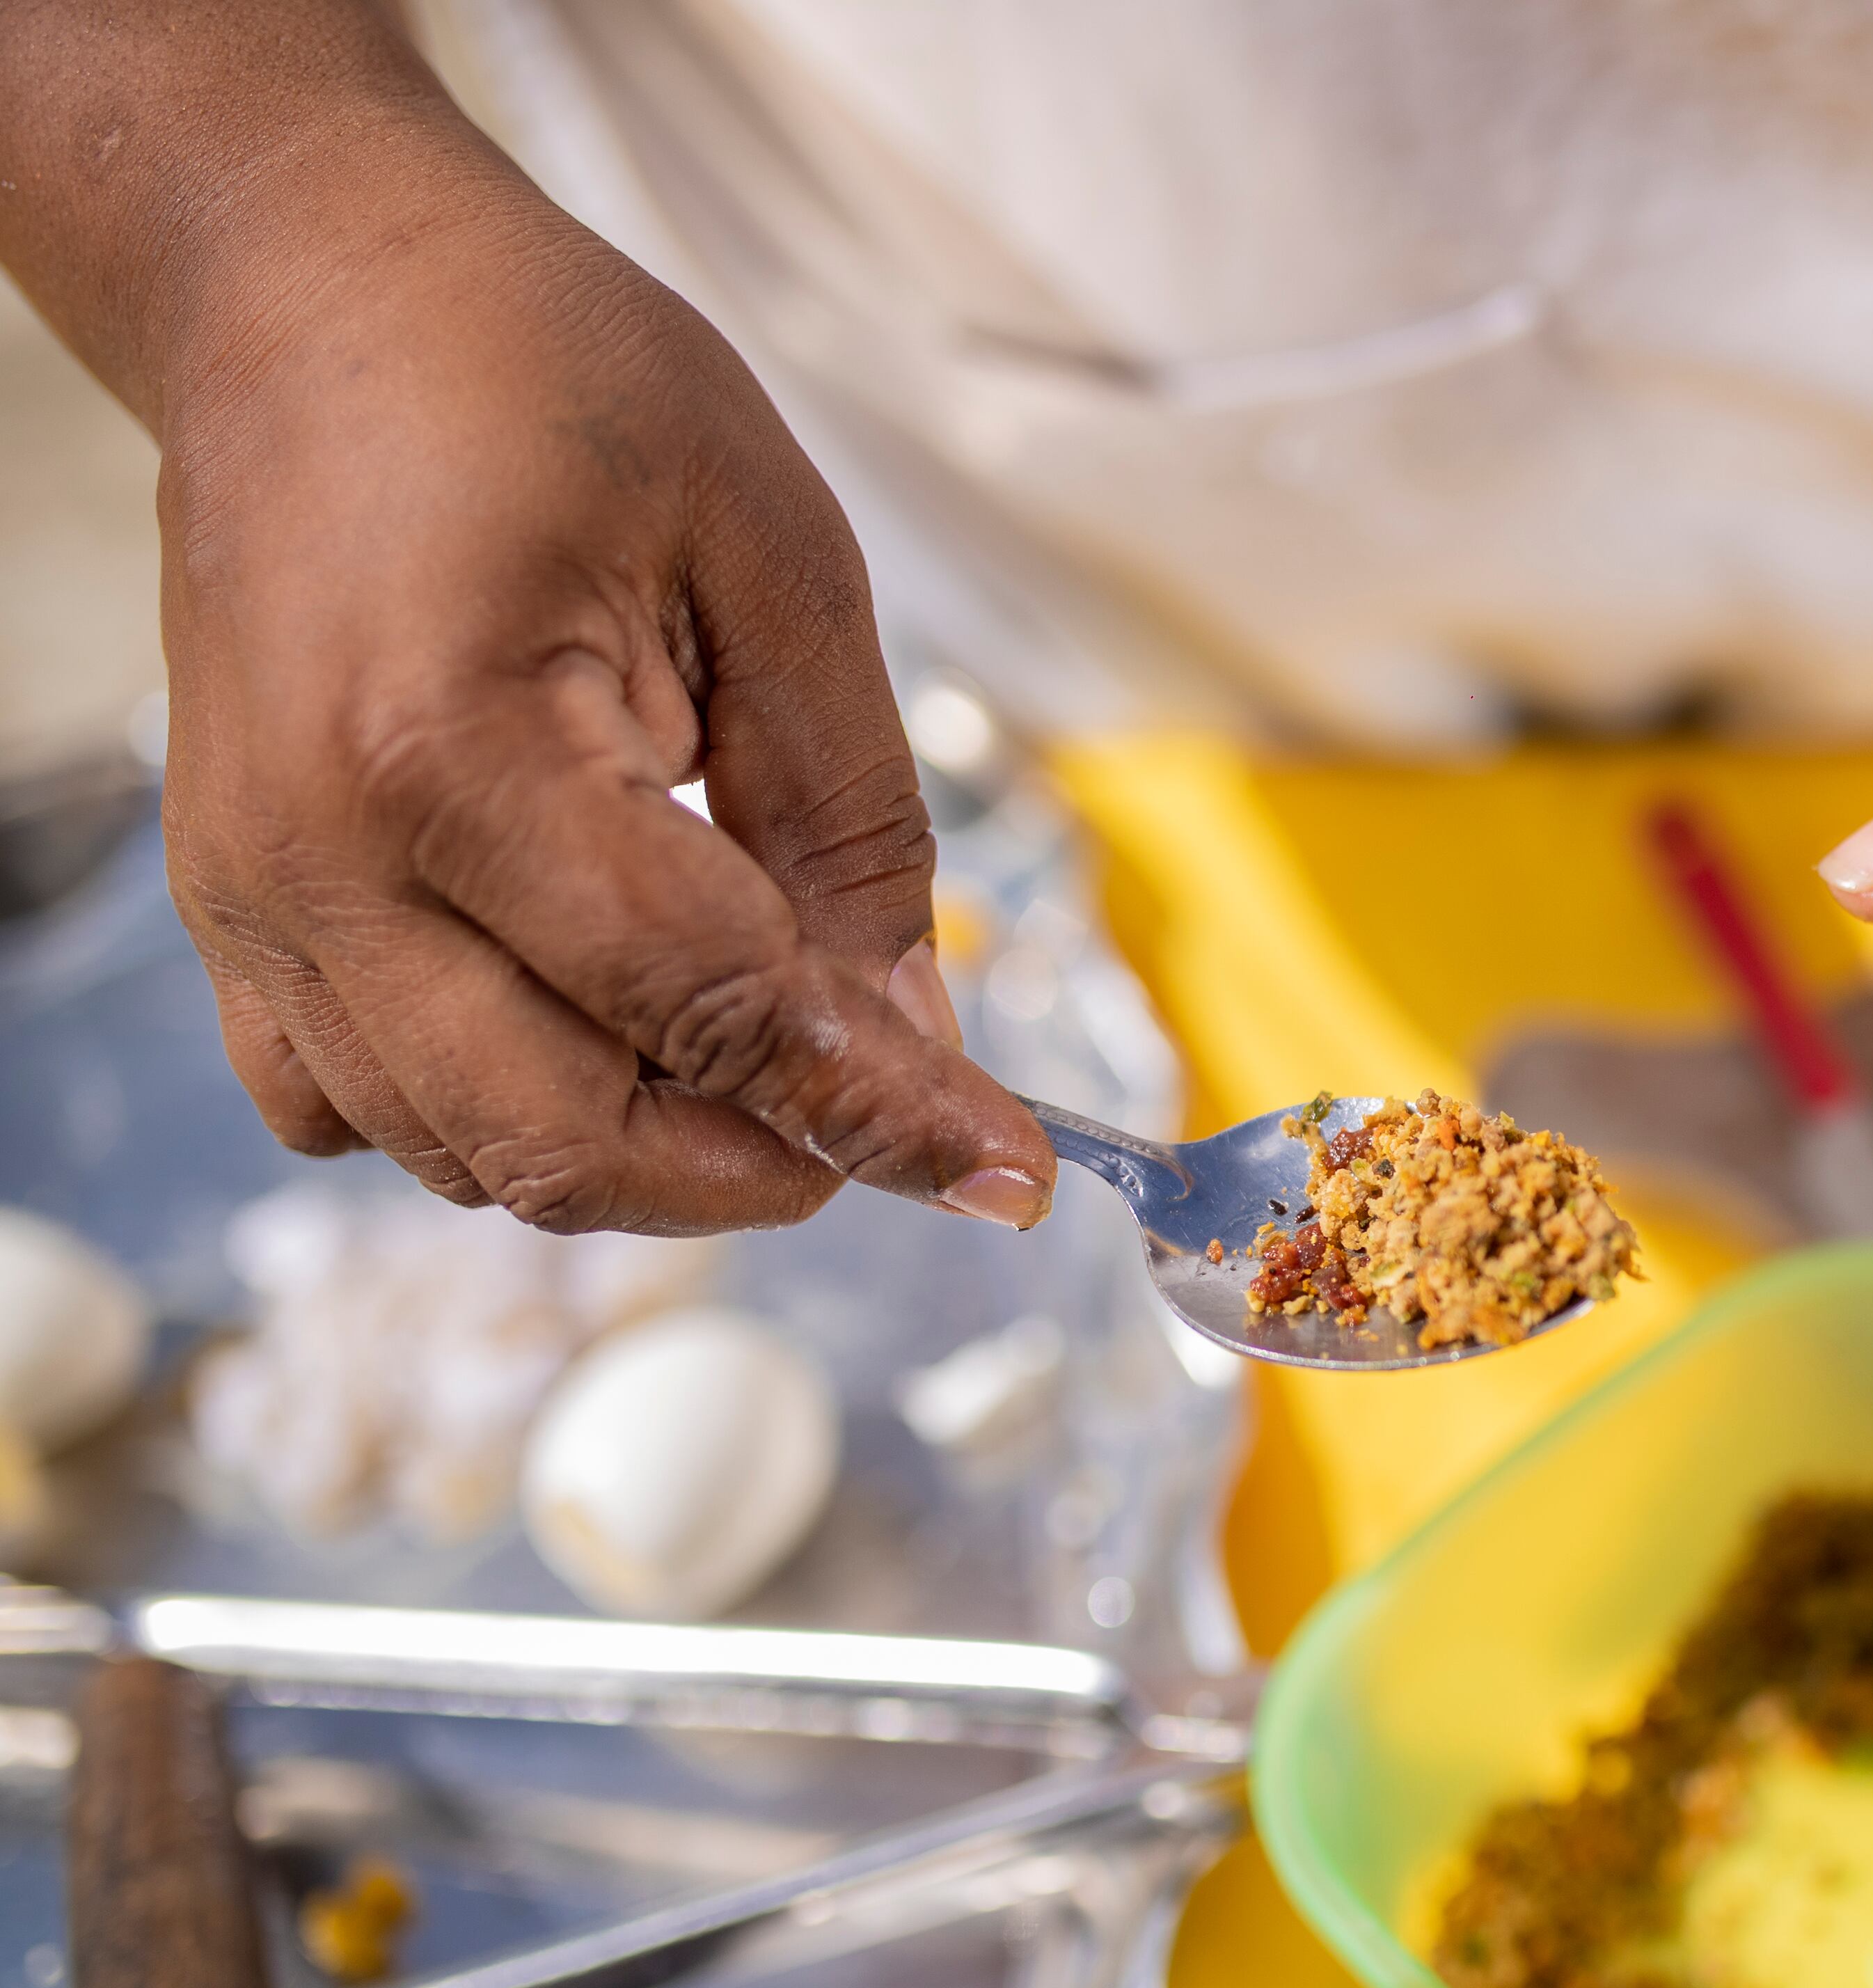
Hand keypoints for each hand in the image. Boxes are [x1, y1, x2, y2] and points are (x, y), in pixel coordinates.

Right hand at [143, 128, 1050, 1232]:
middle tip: (888, 1127)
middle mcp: (319, 856)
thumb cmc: (541, 379)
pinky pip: (362, 1113)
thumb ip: (855, 818)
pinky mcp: (230, 916)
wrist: (311, 293)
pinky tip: (598, 1026)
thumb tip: (915, 1039)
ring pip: (466, 1155)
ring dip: (645, 1154)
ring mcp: (252, 900)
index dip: (875, 1107)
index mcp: (452, 742)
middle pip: (564, 1138)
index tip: (1004, 1170)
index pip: (703, 1004)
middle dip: (759, 1168)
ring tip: (762, 1059)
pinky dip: (501, 1119)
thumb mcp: (777, 559)